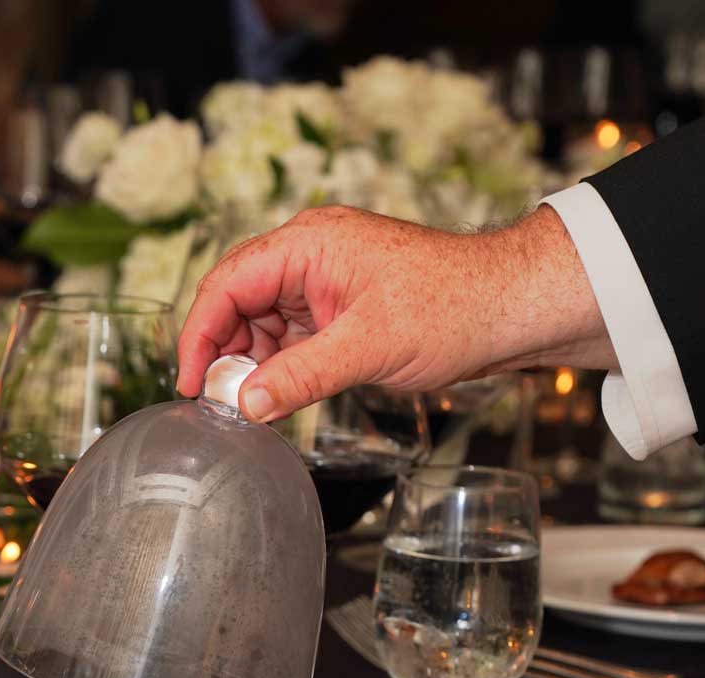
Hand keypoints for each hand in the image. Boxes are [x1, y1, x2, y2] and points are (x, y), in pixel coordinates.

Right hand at [177, 205, 615, 421]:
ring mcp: (322, 280)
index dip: (199, 335)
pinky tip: (280, 393)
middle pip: (236, 302)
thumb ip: (300, 377)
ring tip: (255, 404)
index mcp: (308, 244)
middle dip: (225, 353)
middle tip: (223, 403)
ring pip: (261, 322)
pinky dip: (279, 365)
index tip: (192, 384)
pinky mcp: (337, 305)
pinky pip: (289, 334)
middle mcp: (308, 254)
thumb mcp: (368, 348)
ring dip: (252, 363)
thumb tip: (245, 406)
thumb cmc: (453, 308)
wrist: (512, 308)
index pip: (227, 284)